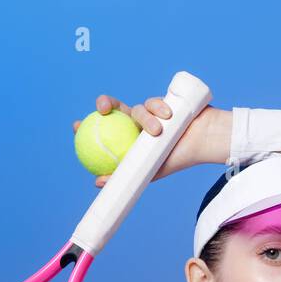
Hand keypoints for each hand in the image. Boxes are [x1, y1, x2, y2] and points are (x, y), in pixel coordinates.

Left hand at [72, 93, 218, 186]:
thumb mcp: (148, 171)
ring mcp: (150, 110)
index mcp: (130, 138)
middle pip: (114, 109)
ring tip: (158, 132)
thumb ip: (123, 175)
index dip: (88, 126)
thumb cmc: (178, 158)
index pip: (105, 130)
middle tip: (102, 109)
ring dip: (146, 119)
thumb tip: (95, 181)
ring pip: (137, 109)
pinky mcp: (162, 100)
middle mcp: (137, 123)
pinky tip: (167, 115)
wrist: (204, 142)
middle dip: (104, 104)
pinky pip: (154, 101)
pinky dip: (159, 108)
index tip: (76, 126)